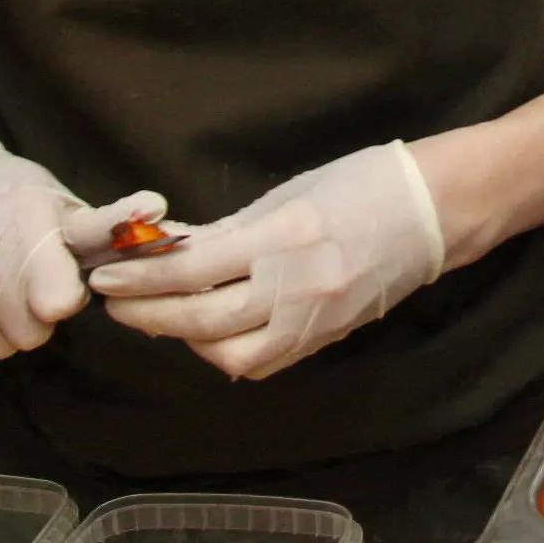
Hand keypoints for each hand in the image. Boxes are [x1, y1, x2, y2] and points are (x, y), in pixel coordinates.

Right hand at [0, 130, 162, 359]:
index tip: (61, 283)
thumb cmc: (5, 192)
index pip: (57, 303)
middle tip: (28, 287)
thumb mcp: (57, 201)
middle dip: (36, 318)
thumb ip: (106, 224)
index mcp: (22, 218)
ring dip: (4, 327)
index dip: (66, 300)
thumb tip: (157, 210)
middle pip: (27, 334)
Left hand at [90, 141, 446, 382]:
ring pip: (231, 354)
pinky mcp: (326, 337)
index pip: (194, 268)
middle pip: (204, 320)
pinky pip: (263, 360)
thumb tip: (170, 250)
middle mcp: (299, 285)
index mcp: (286, 235)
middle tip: (114, 304)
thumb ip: (230, 229)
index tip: (107, 276)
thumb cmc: (362, 183)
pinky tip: (209, 332)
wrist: (436, 210)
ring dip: (187, 340)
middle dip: (149, 314)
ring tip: (161, 317)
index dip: (142, 277)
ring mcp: (315, 318)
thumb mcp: (289, 194)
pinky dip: (227, 351)